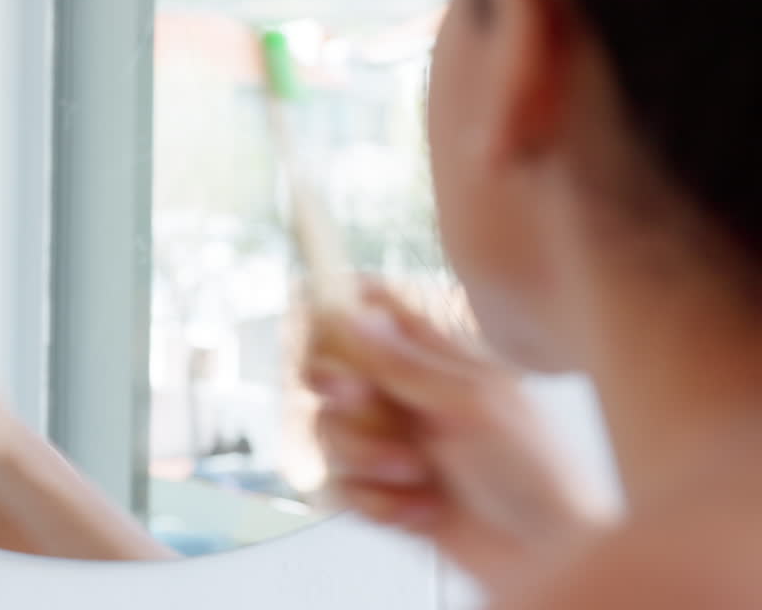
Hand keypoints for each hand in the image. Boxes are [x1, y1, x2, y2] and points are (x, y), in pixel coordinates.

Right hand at [305, 282, 614, 590]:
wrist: (544, 554)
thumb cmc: (530, 469)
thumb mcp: (469, 401)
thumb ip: (403, 361)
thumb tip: (352, 316)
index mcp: (433, 357)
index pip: (372, 309)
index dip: (336, 308)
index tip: (318, 325)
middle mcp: (405, 395)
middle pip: (331, 374)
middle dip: (340, 396)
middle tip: (360, 402)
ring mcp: (391, 443)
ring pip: (330, 434)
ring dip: (367, 458)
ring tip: (415, 474)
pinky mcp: (383, 491)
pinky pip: (343, 488)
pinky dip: (380, 502)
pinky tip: (421, 510)